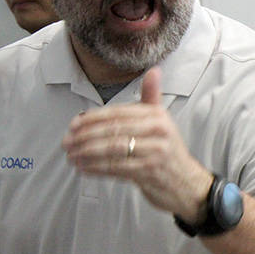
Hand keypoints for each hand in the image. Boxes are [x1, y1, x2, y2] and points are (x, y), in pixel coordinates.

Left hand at [62, 67, 212, 219]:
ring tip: (71, 156)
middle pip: (113, 130)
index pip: (118, 113)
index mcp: (157, 116)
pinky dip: (96, 168)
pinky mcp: (149, 172)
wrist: (187, 183)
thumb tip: (153, 70)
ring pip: (112, 149)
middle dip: (84, 136)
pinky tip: (83, 168)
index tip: (73, 125)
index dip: (92, 119)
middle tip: (66, 142)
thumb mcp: (163, 122)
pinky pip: (115, 168)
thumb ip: (152, 97)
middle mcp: (158, 131)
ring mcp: (154, 152)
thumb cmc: (168, 151)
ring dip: (86, 153)